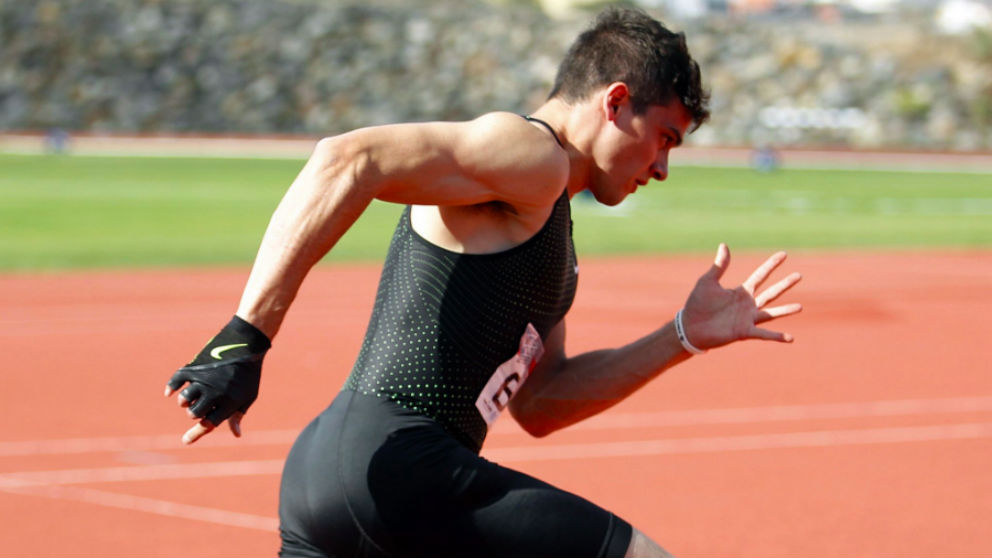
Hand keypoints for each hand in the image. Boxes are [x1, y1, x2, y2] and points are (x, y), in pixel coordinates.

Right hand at [165, 316, 269, 444]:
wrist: (246, 345)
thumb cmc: (249, 374)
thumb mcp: (248, 396)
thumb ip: (238, 415)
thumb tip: (236, 435)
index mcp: (229, 403)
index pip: (208, 424)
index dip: (196, 433)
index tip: (185, 441)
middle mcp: (215, 393)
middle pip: (194, 413)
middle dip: (194, 414)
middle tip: (197, 408)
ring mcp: (204, 380)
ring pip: (184, 400)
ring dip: (184, 402)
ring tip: (189, 398)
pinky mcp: (195, 367)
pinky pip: (177, 380)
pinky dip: (171, 387)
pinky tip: (169, 392)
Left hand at [681, 243, 801, 349]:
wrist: (690, 327)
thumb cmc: (698, 304)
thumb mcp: (708, 282)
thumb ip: (719, 265)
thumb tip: (724, 244)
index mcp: (741, 292)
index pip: (761, 275)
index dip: (771, 264)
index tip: (784, 254)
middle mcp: (748, 305)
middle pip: (771, 292)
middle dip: (784, 284)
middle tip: (799, 275)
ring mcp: (748, 319)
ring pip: (771, 313)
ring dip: (785, 310)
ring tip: (800, 307)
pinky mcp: (744, 332)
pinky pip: (764, 334)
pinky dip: (777, 336)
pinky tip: (790, 338)